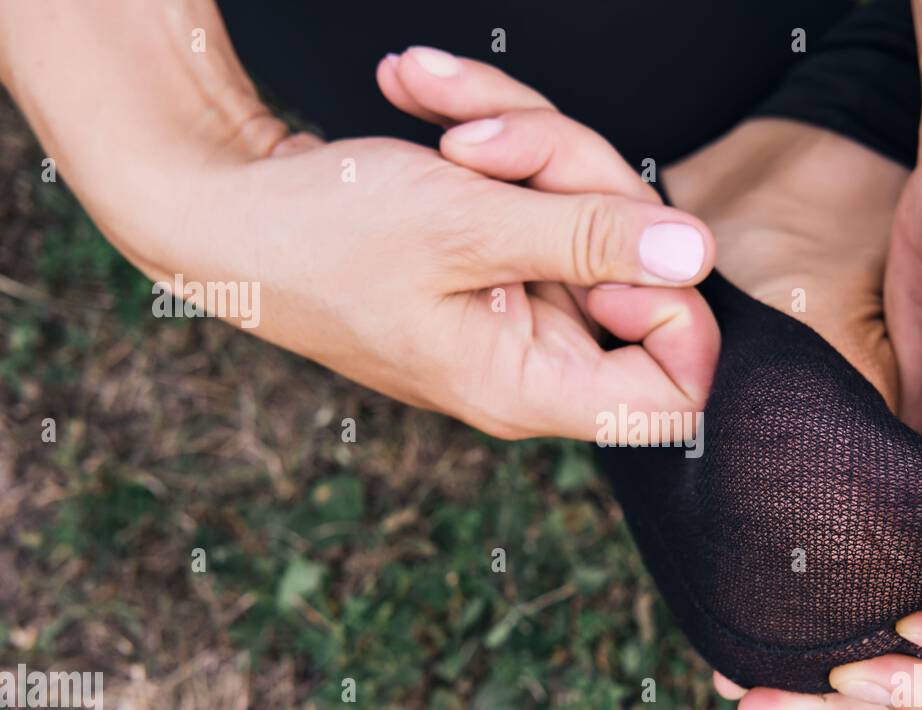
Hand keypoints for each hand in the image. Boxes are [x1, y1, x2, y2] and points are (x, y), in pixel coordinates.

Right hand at [166, 123, 720, 440]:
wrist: (219, 206)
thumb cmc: (318, 232)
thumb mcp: (464, 225)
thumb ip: (588, 238)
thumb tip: (695, 252)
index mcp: (529, 386)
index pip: (675, 395)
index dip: (681, 315)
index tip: (630, 245)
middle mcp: (532, 357)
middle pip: (635, 272)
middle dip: (576, 178)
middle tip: (489, 145)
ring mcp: (514, 305)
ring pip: (586, 211)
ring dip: (522, 137)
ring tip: (435, 106)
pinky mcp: (495, 257)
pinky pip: (537, 191)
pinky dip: (491, 133)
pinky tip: (424, 95)